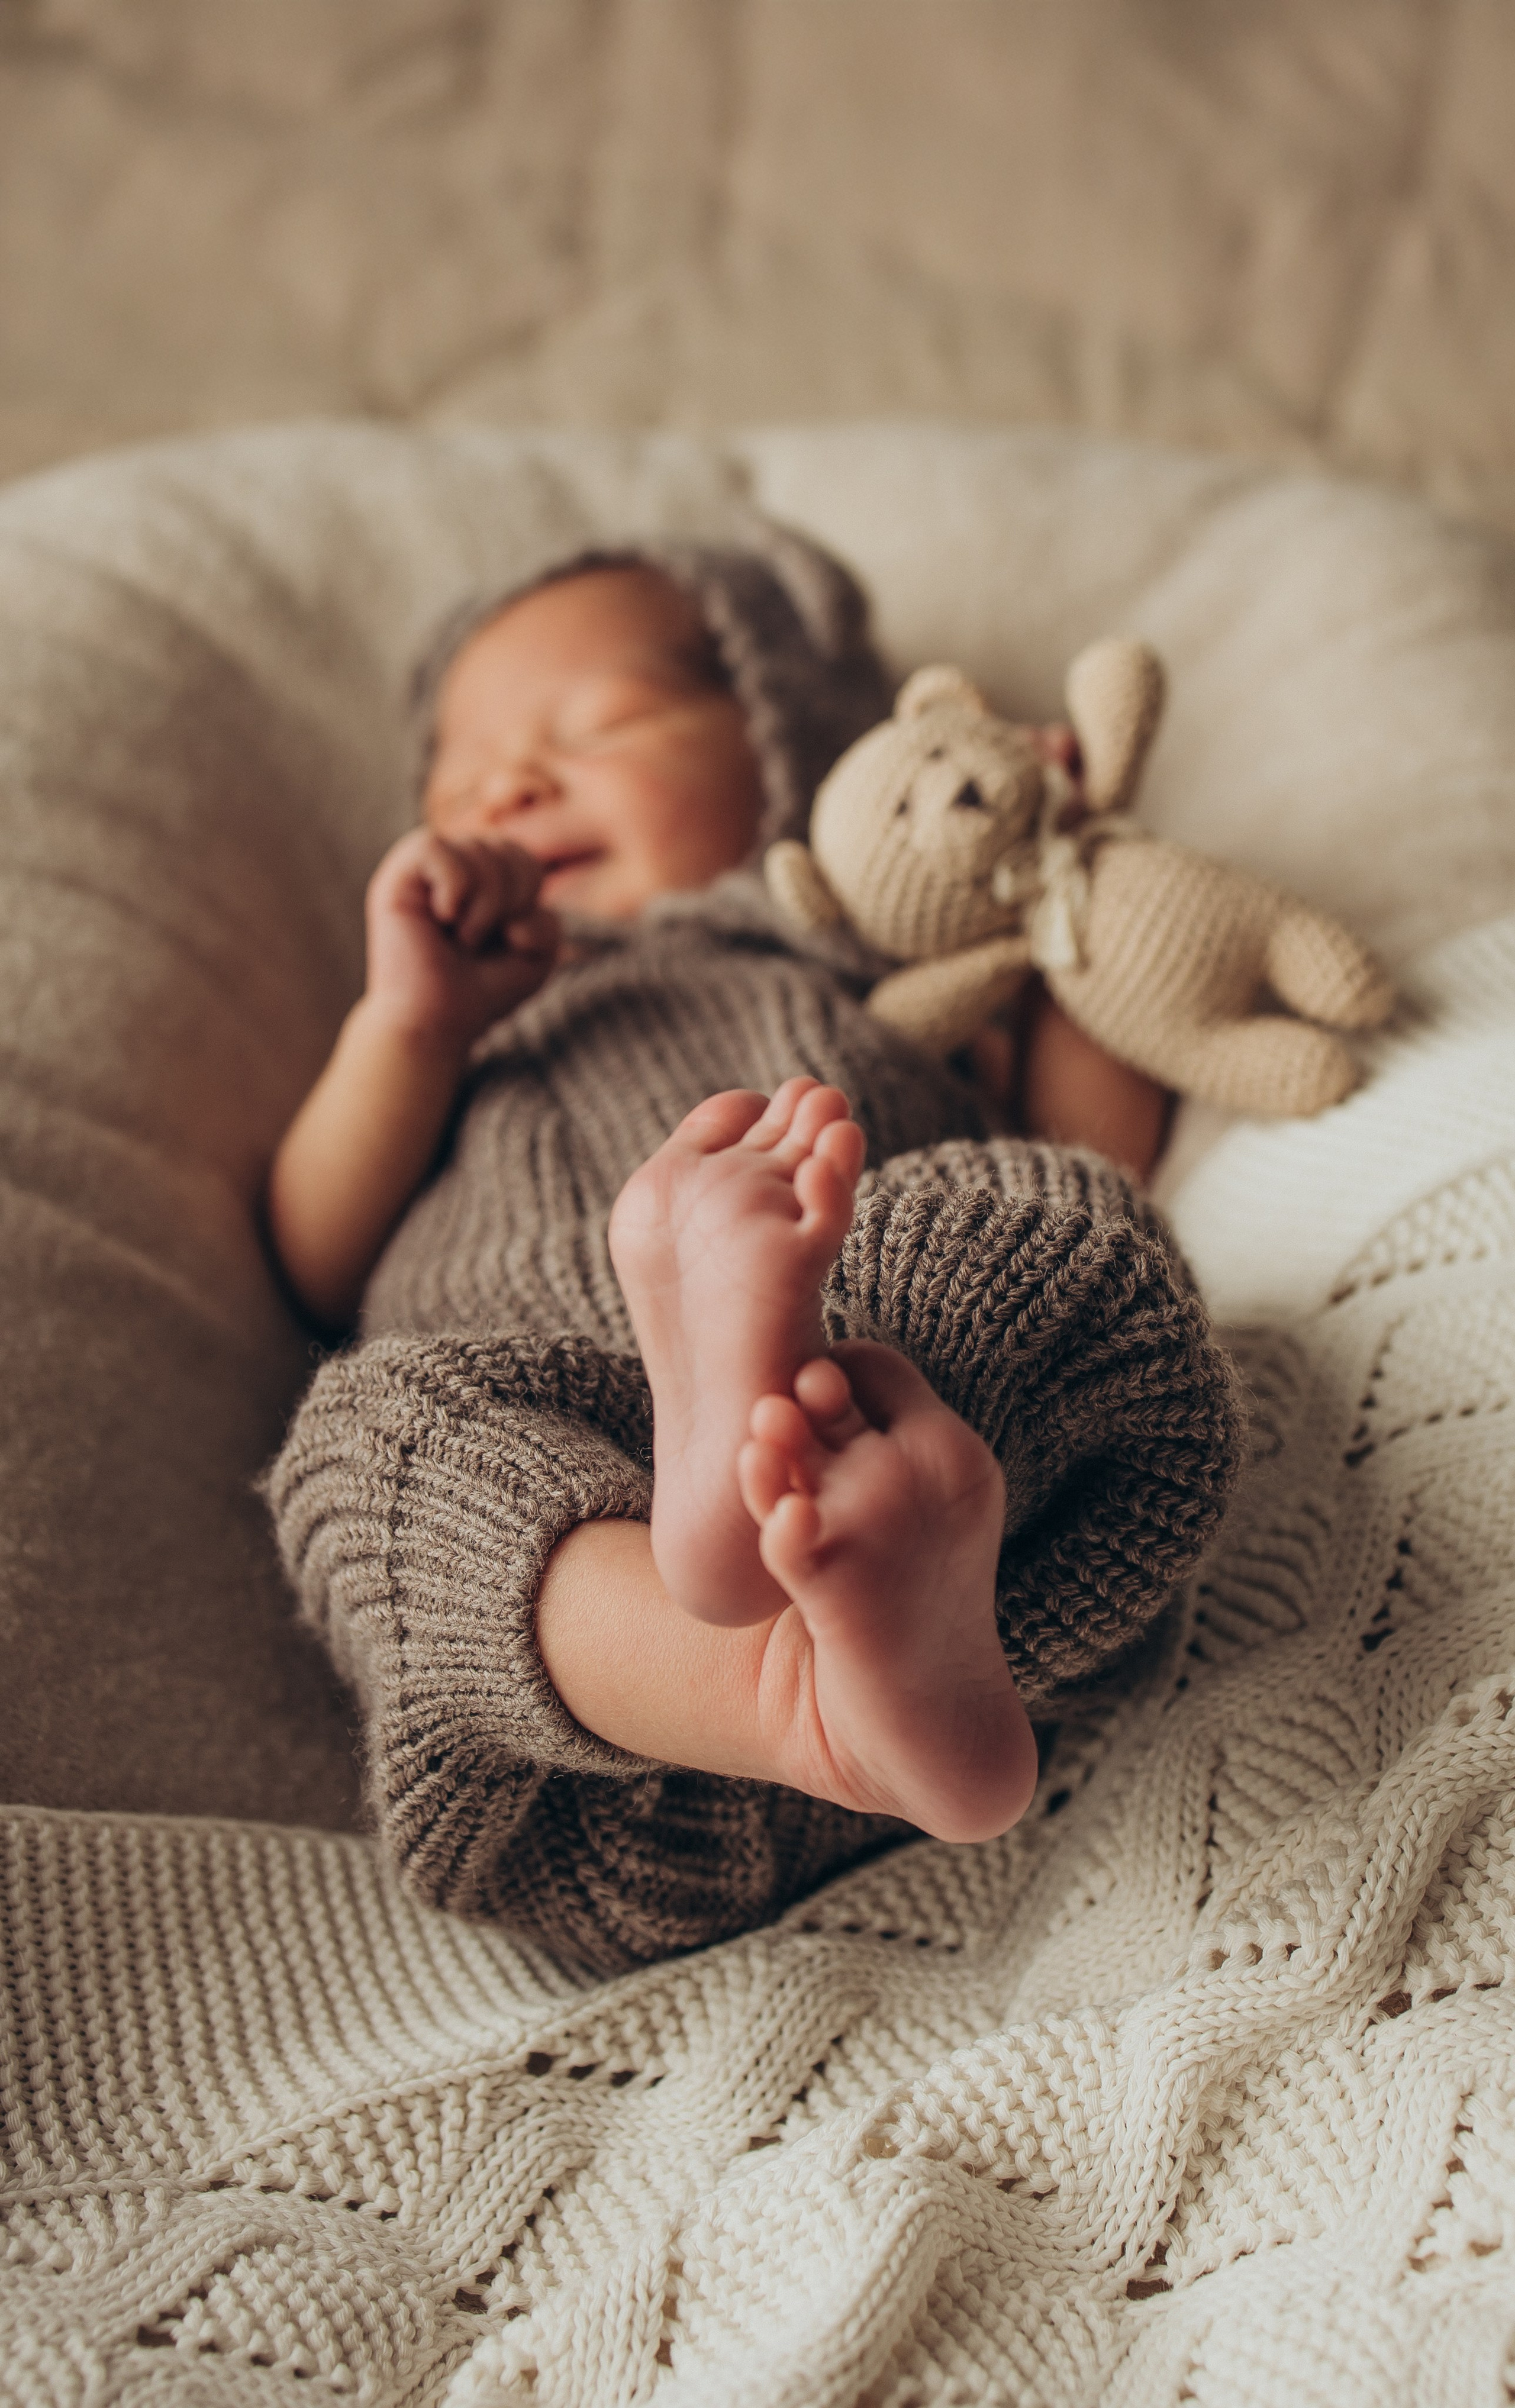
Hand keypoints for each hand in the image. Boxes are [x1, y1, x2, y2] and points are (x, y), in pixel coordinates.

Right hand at [363, 828, 559, 1049]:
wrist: (435, 1023)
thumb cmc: (480, 990)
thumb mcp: (535, 954)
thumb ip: (547, 918)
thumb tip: (513, 914)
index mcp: (477, 876)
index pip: (521, 853)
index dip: (529, 890)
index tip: (509, 935)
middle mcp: (447, 866)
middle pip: (505, 846)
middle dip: (513, 898)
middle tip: (482, 940)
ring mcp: (419, 870)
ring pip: (475, 848)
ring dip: (486, 905)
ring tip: (462, 938)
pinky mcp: (395, 877)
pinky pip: (435, 847)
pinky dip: (455, 889)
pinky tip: (441, 919)